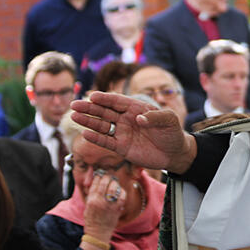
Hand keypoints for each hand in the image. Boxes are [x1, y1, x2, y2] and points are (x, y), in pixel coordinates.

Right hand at [71, 92, 196, 173]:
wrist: (175, 153)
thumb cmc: (173, 133)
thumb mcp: (169, 120)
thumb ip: (155, 117)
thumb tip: (138, 118)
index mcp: (136, 108)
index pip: (117, 101)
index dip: (105, 98)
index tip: (93, 96)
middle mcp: (126, 119)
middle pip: (105, 111)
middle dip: (90, 107)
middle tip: (75, 104)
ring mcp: (122, 133)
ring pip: (102, 125)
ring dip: (88, 121)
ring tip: (74, 116)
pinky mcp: (121, 147)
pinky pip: (106, 141)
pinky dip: (96, 138)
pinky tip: (85, 134)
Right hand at [83, 172, 125, 243]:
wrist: (98, 233)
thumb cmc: (92, 220)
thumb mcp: (87, 206)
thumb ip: (91, 194)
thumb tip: (95, 181)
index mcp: (91, 200)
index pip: (95, 183)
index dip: (99, 176)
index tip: (100, 174)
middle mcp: (100, 201)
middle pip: (105, 182)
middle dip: (107, 177)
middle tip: (109, 176)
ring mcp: (110, 205)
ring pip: (114, 187)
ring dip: (114, 183)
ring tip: (114, 182)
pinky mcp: (117, 208)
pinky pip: (122, 195)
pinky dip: (121, 191)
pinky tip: (119, 191)